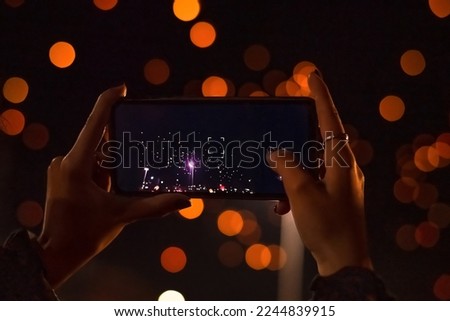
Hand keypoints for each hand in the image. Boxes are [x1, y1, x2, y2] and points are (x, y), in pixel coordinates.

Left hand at [37, 86, 190, 287]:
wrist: (56, 254)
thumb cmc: (84, 235)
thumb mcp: (123, 216)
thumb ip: (155, 206)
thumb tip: (185, 200)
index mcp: (76, 164)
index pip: (94, 123)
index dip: (108, 101)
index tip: (123, 88)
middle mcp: (66, 161)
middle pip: (98, 140)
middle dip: (120, 143)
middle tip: (142, 142)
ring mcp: (63, 168)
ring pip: (95, 154)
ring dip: (113, 160)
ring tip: (130, 170)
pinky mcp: (64, 177)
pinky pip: (89, 164)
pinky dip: (105, 169)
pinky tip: (116, 181)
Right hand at [268, 72, 371, 275]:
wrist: (344, 261)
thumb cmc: (327, 227)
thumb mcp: (302, 194)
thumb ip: (289, 168)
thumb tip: (277, 153)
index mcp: (342, 163)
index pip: (330, 121)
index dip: (321, 97)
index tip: (312, 76)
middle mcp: (344, 168)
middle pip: (322, 138)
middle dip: (302, 129)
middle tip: (287, 117)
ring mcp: (340, 183)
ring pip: (313, 163)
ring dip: (293, 168)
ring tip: (276, 173)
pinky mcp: (334, 197)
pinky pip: (312, 182)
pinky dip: (295, 187)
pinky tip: (282, 203)